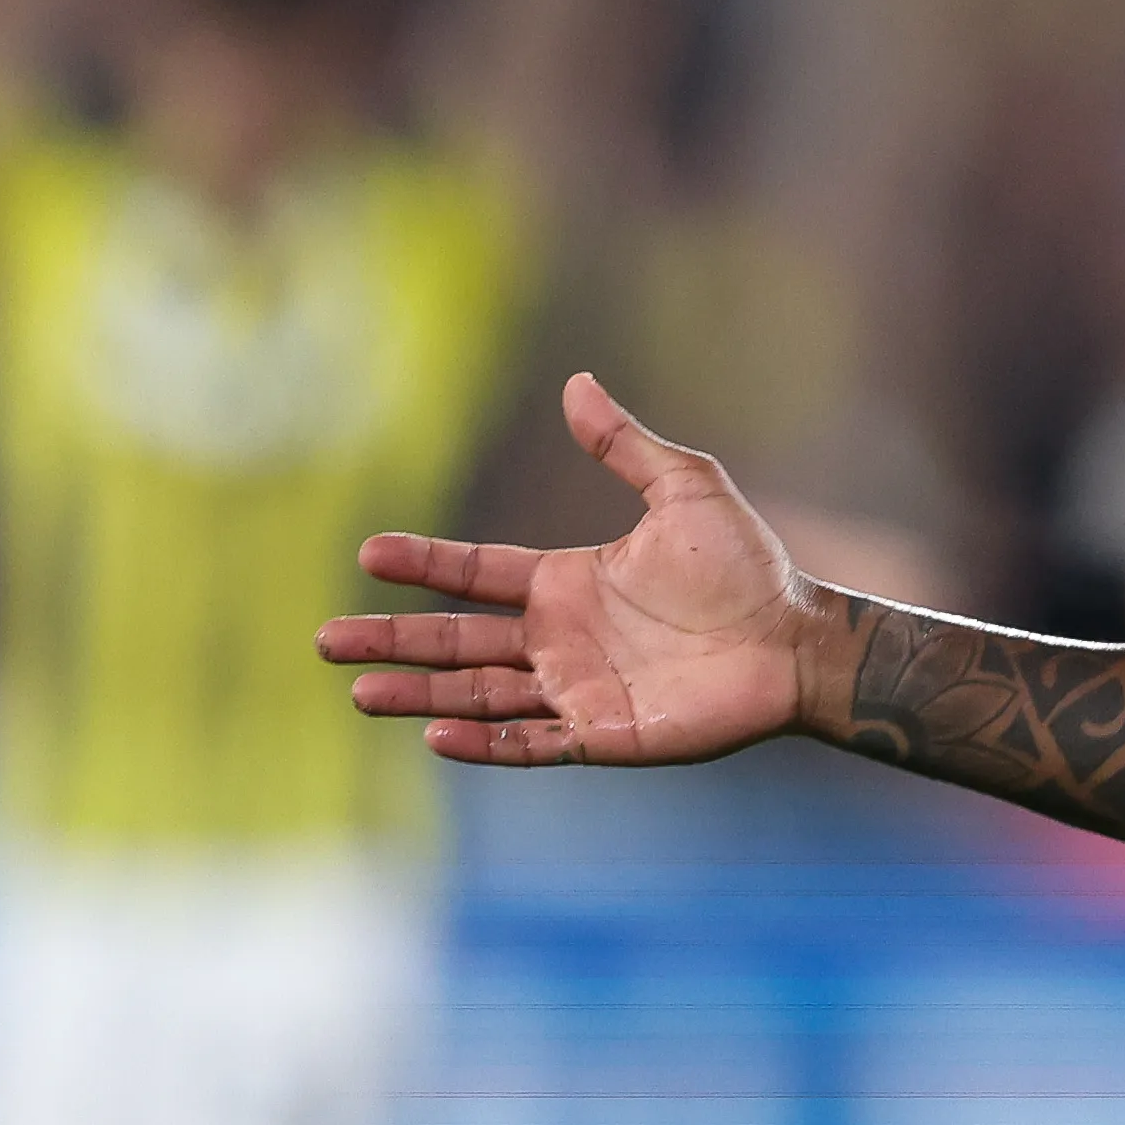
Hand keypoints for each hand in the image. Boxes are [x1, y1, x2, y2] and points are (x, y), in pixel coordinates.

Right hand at [322, 374, 824, 764]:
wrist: (798, 639)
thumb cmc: (748, 567)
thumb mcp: (686, 489)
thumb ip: (624, 445)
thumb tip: (575, 381)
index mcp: (567, 582)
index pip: (476, 574)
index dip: (424, 563)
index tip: (367, 552)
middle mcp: (559, 638)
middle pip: (458, 640)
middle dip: (394, 640)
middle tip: (326, 639)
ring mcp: (577, 689)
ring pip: (479, 695)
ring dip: (420, 693)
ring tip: (360, 689)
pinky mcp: (604, 734)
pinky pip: (532, 743)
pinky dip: (485, 742)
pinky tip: (436, 733)